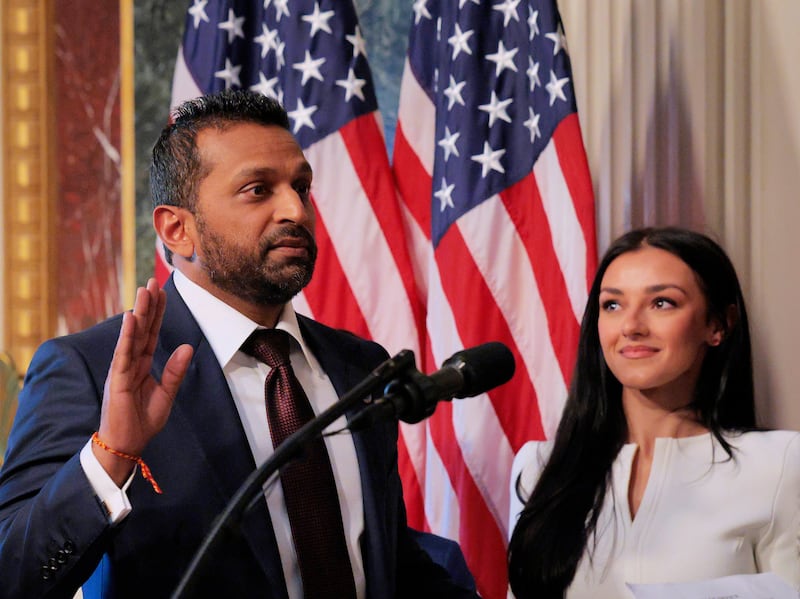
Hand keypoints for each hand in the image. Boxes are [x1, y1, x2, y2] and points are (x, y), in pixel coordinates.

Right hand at [94, 278, 193, 484]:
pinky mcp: (118, 379)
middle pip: (142, 329)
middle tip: (152, 282)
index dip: (157, 313)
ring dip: (139, 313)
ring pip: (132, 336)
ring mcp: (122, 368)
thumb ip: (175, 371)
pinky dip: (127, 335)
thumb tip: (188, 347)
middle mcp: (130, 361)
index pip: (151, 333)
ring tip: (144, 291)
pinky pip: (123, 353)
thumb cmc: (143, 421)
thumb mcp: (166, 394)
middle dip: (148, 306)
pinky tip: (131, 317)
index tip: (161, 292)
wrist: (127, 444)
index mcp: (141, 364)